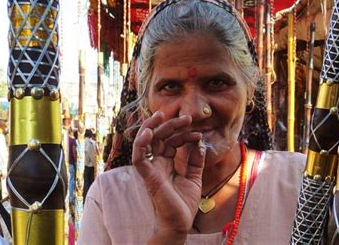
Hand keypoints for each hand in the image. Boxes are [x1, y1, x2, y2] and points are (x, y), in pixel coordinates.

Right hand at [132, 111, 204, 243]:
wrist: (180, 223)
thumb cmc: (183, 203)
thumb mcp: (194, 178)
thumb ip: (196, 160)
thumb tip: (199, 143)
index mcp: (166, 163)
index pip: (171, 141)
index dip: (184, 134)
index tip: (198, 134)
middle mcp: (156, 163)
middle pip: (159, 137)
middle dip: (171, 125)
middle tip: (186, 118)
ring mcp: (151, 168)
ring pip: (145, 142)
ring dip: (151, 127)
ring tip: (161, 115)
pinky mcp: (147, 175)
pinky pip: (139, 157)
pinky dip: (140, 143)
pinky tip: (147, 132)